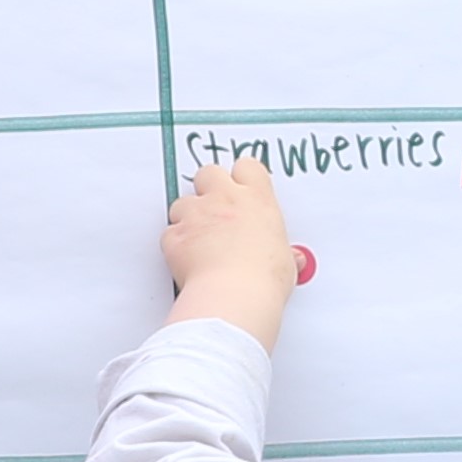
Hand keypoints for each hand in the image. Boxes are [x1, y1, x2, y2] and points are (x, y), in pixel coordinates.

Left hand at [163, 159, 292, 342]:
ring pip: (182, 202)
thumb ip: (285, 252)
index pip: (247, 166)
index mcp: (257, 199)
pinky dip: (175, 244)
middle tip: (216, 207)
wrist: (234, 295)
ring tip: (200, 240)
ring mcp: (197, 215)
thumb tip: (292, 259)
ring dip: (188, 216)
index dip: (242, 176)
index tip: (243, 188)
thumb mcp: (286, 262)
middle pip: (209, 172)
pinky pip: (169, 233)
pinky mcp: (175, 235)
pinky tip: (187, 259)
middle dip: (209, 186)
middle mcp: (224, 199)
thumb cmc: (263, 279)